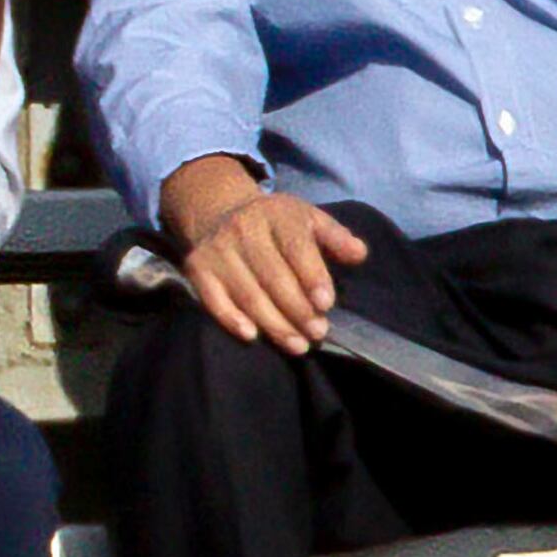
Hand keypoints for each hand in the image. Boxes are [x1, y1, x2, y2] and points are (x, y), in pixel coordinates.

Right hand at [168, 161, 367, 353]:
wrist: (221, 212)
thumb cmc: (277, 225)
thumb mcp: (308, 220)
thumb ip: (335, 237)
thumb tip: (359, 254)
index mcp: (276, 214)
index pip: (295, 246)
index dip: (312, 276)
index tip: (326, 304)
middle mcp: (243, 229)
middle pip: (272, 276)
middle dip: (297, 309)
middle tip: (318, 332)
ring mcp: (218, 250)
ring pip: (248, 293)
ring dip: (274, 324)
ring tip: (298, 345)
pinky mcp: (197, 269)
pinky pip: (213, 299)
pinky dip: (231, 319)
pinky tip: (252, 336)